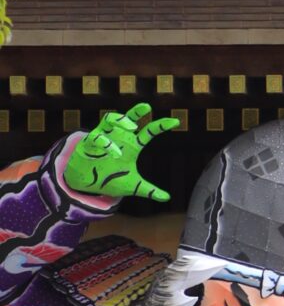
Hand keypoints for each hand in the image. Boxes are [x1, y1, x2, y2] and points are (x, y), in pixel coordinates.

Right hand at [62, 102, 180, 203]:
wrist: (87, 185)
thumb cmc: (110, 179)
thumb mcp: (133, 186)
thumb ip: (150, 191)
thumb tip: (167, 198)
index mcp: (132, 146)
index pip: (148, 132)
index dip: (161, 126)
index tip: (176, 122)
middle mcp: (119, 138)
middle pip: (129, 118)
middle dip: (137, 111)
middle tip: (147, 107)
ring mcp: (104, 138)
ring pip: (111, 119)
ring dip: (121, 120)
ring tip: (132, 127)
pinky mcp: (89, 143)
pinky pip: (97, 136)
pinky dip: (106, 142)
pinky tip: (114, 152)